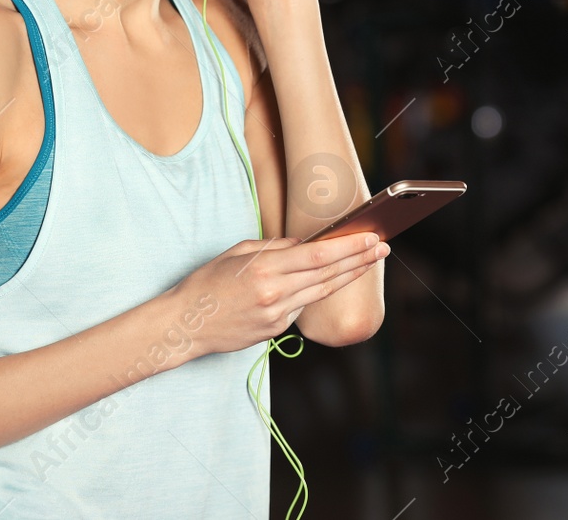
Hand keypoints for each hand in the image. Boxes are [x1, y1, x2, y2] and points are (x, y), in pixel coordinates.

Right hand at [164, 231, 388, 359]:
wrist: (185, 325)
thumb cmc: (206, 283)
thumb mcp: (237, 253)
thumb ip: (274, 248)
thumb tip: (304, 245)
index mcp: (265, 270)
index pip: (318, 256)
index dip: (348, 247)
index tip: (370, 237)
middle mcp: (275, 294)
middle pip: (328, 274)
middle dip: (359, 259)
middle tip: (382, 247)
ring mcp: (277, 315)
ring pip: (322, 292)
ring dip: (348, 275)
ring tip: (369, 260)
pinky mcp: (275, 330)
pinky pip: (303, 307)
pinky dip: (317, 291)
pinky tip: (332, 279)